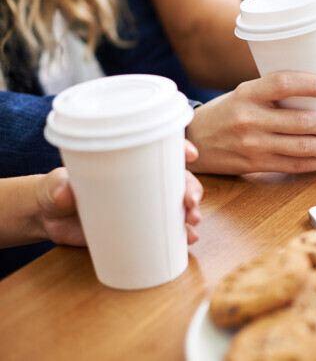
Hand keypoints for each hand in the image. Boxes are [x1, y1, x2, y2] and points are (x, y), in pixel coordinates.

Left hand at [36, 141, 203, 245]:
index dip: (179, 149)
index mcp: (126, 164)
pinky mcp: (138, 229)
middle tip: (191, 201)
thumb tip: (66, 192)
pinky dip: (180, 235)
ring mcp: (142, 207)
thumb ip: (58, 187)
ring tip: (193, 222)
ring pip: (176, 205)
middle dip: (191, 188)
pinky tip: (188, 240)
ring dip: (191, 211)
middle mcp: (140, 183)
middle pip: (176, 180)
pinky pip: (166, 230)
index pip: (159, 150)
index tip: (190, 155)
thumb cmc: (55, 192)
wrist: (49, 220)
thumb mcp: (55, 186)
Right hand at [185, 71, 315, 174]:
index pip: (284, 83)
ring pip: (303, 147)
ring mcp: (253, 145)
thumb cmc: (224, 113)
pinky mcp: (256, 165)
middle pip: (302, 122)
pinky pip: (294, 166)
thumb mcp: (242, 93)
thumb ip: (272, 93)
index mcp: (247, 94)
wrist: (193, 141)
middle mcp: (250, 119)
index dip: (313, 85)